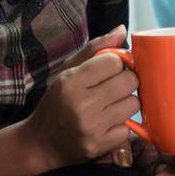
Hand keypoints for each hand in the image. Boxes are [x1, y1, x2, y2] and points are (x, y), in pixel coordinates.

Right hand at [22, 26, 140, 169]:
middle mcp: (81, 103)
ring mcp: (91, 126)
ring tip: (110, 105)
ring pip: (133, 104)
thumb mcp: (68, 70)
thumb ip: (95, 48)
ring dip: (126, 103)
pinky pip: (128, 128)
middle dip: (125, 82)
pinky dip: (121, 125)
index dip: (116, 65)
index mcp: (71, 81)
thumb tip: (122, 30)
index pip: (115, 62)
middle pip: (130, 81)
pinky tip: (107, 123)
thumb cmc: (57, 101)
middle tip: (113, 88)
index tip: (108, 71)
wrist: (40, 142)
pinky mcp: (99, 145)